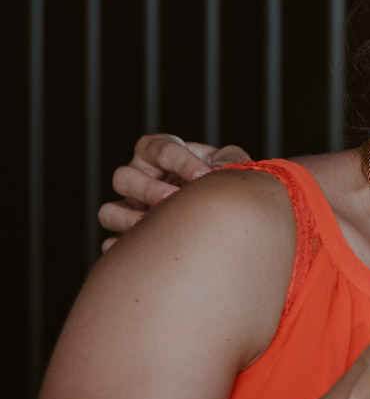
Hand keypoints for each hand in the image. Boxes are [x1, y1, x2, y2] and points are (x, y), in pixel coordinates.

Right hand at [99, 134, 253, 249]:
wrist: (227, 213)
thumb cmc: (224, 182)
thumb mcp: (231, 164)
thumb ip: (230, 159)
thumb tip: (225, 168)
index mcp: (160, 152)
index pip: (160, 149)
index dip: (181, 161)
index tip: (204, 176)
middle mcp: (139, 177)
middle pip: (123, 177)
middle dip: (149, 189)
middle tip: (175, 199)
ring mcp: (130, 206)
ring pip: (109, 211)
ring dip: (130, 219)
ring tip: (157, 226)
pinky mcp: (128, 234)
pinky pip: (112, 243)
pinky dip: (122, 247)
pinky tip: (143, 250)